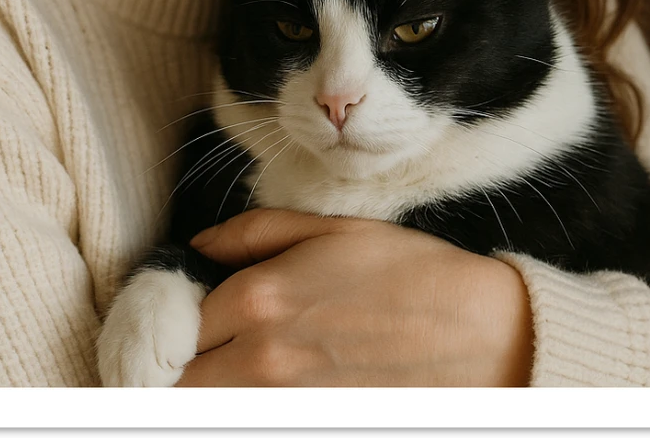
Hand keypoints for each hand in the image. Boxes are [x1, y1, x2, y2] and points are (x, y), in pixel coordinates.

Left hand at [174, 208, 532, 386]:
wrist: (482, 334)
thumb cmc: (408, 272)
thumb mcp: (330, 229)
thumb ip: (252, 234)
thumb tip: (197, 246)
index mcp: (260, 298)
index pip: (175, 320)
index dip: (167, 317)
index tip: (171, 315)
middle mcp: (262, 358)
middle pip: (178, 379)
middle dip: (173, 364)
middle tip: (185, 350)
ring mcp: (288, 403)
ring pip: (209, 406)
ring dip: (203, 388)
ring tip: (218, 366)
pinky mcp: (316, 424)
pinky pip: (252, 420)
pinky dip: (241, 404)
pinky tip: (258, 384)